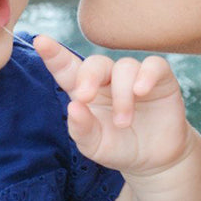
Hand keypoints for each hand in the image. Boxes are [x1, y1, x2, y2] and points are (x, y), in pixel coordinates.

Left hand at [33, 36, 191, 176]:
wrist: (154, 158)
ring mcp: (134, 76)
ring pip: (124, 67)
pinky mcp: (159, 79)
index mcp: (85, 91)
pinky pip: (153, 65)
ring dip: (121, 95)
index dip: (54, 54)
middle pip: (95, 62)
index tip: (41, 42)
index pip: (67, 68)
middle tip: (85, 97)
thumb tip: (74, 107)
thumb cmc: (119, 147)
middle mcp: (107, 79)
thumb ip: (82, 129)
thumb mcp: (95, 145)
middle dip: (88, 76)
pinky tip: (141, 92)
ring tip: (123, 122)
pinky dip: (147, 75)